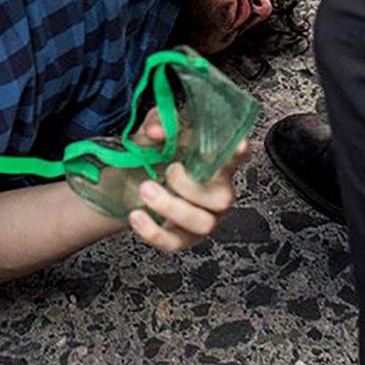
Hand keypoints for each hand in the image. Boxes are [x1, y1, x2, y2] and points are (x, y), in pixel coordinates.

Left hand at [124, 114, 251, 254]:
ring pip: (202, 223)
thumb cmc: (150, 155)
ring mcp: (202, 217)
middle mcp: (215, 192)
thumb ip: (158, 122)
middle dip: (192, 186)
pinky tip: (137, 216)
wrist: (124, 183)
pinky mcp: (182, 238)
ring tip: (146, 190)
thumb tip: (157, 130)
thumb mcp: (152, 131)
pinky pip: (175, 242)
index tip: (238, 146)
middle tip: (169, 170)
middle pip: (223, 198)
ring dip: (171, 207)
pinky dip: (154, 231)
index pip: (235, 157)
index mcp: (214, 163)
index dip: (240, 154)